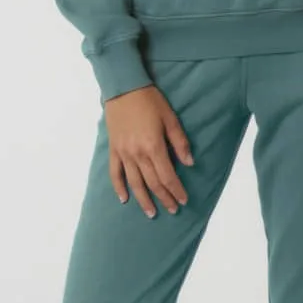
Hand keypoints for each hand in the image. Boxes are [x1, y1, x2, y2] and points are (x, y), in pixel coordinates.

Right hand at [104, 85, 193, 217]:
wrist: (124, 89)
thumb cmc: (150, 101)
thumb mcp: (170, 118)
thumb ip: (179, 142)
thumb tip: (189, 162)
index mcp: (153, 146)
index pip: (167, 175)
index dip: (176, 189)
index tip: (183, 200)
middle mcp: (137, 154)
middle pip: (152, 182)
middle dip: (164, 198)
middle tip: (173, 209)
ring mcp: (123, 153)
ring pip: (134, 183)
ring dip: (143, 200)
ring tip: (151, 213)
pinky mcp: (113, 150)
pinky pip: (115, 173)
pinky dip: (119, 188)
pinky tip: (124, 199)